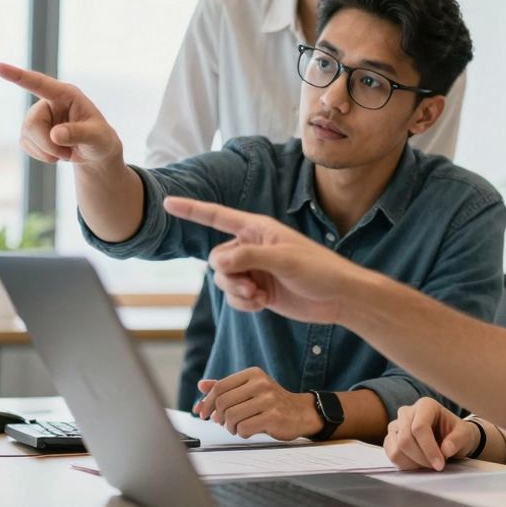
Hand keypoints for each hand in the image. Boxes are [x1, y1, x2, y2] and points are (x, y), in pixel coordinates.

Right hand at [0, 62, 120, 168]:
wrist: (95, 153)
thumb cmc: (100, 139)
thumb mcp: (97, 137)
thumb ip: (78, 134)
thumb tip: (55, 134)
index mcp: (67, 95)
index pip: (39, 83)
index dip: (18, 75)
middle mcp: (49, 102)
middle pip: (32, 122)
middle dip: (47, 144)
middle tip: (67, 154)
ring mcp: (39, 116)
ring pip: (27, 134)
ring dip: (47, 151)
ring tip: (67, 153)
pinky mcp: (32, 131)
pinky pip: (25, 144)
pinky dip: (41, 155)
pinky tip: (56, 154)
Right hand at [163, 197, 368, 323]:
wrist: (338, 297)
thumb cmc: (319, 269)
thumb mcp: (284, 259)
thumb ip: (249, 257)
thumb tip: (218, 261)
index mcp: (258, 229)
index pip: (218, 216)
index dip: (192, 210)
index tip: (167, 202)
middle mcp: (252, 246)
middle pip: (216, 258)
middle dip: (228, 276)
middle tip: (252, 286)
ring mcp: (254, 269)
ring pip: (222, 280)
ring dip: (235, 292)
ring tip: (259, 296)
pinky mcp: (258, 290)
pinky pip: (233, 297)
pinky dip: (243, 304)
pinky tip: (262, 304)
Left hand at [191, 367, 318, 439]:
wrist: (301, 412)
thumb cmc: (271, 402)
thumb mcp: (249, 389)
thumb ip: (226, 387)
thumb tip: (201, 385)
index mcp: (253, 374)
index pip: (219, 387)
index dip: (207, 402)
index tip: (204, 413)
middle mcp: (261, 383)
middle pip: (222, 402)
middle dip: (218, 417)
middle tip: (223, 423)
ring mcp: (268, 400)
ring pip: (231, 416)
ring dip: (230, 427)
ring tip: (237, 427)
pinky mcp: (273, 416)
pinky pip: (244, 428)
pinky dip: (242, 433)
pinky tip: (249, 430)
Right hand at [383, 398, 477, 470]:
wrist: (449, 438)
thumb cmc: (456, 434)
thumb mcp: (465, 435)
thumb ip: (458, 440)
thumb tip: (446, 449)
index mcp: (426, 405)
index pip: (419, 427)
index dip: (428, 449)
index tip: (439, 465)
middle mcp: (407, 412)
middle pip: (405, 440)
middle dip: (421, 458)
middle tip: (436, 466)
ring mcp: (396, 425)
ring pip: (395, 449)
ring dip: (413, 463)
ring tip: (428, 464)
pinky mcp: (391, 439)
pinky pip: (391, 455)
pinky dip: (405, 465)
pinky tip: (418, 464)